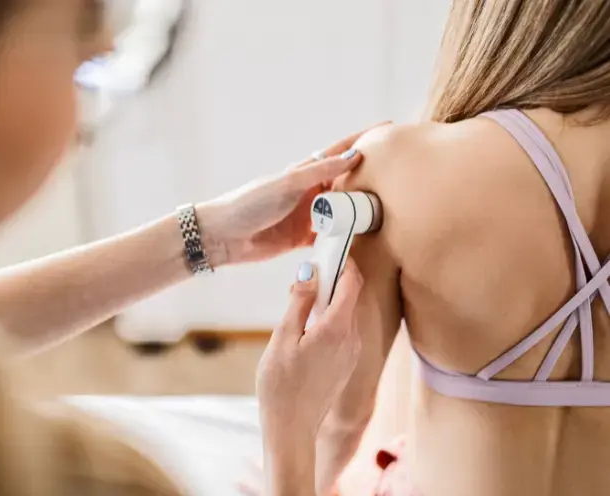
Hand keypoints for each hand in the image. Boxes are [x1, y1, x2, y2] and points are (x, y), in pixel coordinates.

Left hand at [197, 125, 387, 264]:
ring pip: (340, 211)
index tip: (387, 129)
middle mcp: (308, 192)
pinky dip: (343, 238)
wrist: (223, 236)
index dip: (362, 141)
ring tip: (387, 210)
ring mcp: (307, 216)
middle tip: (398, 177)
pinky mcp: (302, 239)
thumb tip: (353, 156)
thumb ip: (318, 172)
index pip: (340, 152)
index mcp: (304, 172)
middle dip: (369, 178)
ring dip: (359, 211)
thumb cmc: (249, 204)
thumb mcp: (286, 184)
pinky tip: (360, 240)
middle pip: (346, 182)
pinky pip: (329, 238)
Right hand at [257, 258, 363, 459]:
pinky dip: (328, 321)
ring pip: (345, 315)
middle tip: (301, 281)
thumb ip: (299, 302)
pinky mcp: (345, 365)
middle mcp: (352, 340)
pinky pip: (342, 332)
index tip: (327, 252)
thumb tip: (310, 271)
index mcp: (338, 329)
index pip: (352, 283)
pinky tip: (304, 330)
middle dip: (329, 283)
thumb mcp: (283, 337)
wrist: (291, 429)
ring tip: (298, 307)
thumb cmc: (281, 385)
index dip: (343, 263)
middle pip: (349, 298)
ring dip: (326, 303)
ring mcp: (351, 354)